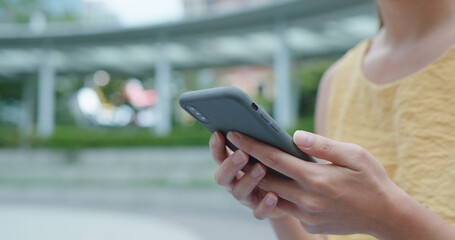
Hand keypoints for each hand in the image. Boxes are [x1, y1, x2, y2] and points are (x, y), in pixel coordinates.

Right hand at [209, 131, 286, 219]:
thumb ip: (260, 141)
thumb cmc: (275, 164)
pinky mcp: (259, 209)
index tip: (219, 133)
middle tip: (242, 153)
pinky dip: (264, 204)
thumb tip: (261, 124)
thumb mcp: (267, 150)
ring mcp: (246, 197)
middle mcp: (234, 181)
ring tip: (261, 168)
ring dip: (248, 180)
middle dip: (230, 164)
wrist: (289, 192)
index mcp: (233, 164)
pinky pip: (258, 212)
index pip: (218, 155)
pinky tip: (273, 195)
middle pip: (222, 177)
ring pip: (238, 192)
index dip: (216, 146)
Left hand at [226, 130, 400, 237]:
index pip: (274, 159)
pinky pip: (289, 210)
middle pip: (266, 180)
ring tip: (252, 167)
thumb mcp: (355, 155)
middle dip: (248, 165)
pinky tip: (280, 185)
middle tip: (235, 151)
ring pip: (273, 197)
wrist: (386, 216)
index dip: (252, 145)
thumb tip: (295, 136)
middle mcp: (307, 200)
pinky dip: (281, 197)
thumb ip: (323, 146)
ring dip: (260, 183)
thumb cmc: (372, 181)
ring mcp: (308, 216)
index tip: (235, 134)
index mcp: (316, 178)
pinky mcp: (311, 225)